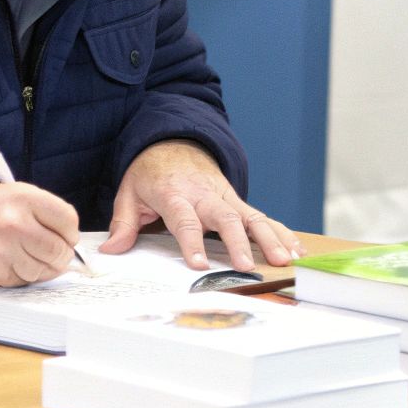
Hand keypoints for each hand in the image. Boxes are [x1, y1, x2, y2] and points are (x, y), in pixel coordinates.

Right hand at [0, 182, 80, 288]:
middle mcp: (14, 224)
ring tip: (30, 255)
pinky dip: (24, 275)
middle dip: (61, 253)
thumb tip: (70, 237)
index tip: (66, 234)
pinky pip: (24, 281)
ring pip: (43, 271)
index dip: (70, 230)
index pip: (67, 219)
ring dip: (42, 267)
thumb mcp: (12, 193)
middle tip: (54, 251)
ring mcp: (3, 252)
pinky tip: (14, 262)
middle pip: (59, 250)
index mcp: (21, 198)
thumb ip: (43, 211)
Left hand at [99, 140, 302, 270]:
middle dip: (238, 242)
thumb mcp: (129, 191)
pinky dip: (281, 232)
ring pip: (251, 216)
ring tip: (284, 261)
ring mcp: (225, 197)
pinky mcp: (238, 201)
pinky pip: (262, 216)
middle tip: (247, 266)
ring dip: (270, 238)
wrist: (174, 141)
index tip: (198, 265)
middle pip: (225, 218)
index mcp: (175, 193)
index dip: (192, 242)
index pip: (184, 219)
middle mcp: (204, 194)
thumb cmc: (151, 171)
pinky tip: (296, 250)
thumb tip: (111, 250)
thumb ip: (124, 223)